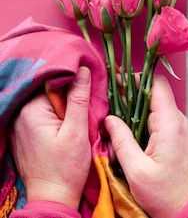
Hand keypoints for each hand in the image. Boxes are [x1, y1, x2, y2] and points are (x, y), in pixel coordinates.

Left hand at [10, 66, 91, 208]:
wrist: (53, 197)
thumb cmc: (67, 167)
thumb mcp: (77, 131)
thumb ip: (79, 98)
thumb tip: (83, 70)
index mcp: (32, 111)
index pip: (53, 81)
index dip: (72, 80)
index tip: (89, 84)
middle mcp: (19, 115)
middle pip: (48, 92)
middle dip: (67, 93)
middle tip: (87, 101)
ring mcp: (18, 126)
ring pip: (44, 104)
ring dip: (61, 105)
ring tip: (78, 115)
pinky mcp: (22, 136)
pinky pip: (39, 116)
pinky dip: (53, 116)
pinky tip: (65, 125)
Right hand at [105, 74, 187, 217]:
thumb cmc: (164, 194)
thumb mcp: (136, 170)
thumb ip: (122, 141)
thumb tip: (109, 119)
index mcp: (170, 124)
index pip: (157, 85)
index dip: (137, 78)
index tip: (117, 81)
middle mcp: (179, 122)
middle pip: (155, 93)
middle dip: (132, 92)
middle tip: (109, 96)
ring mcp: (180, 129)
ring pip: (156, 106)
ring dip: (135, 107)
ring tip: (113, 111)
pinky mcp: (177, 137)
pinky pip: (159, 118)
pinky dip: (142, 118)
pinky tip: (127, 127)